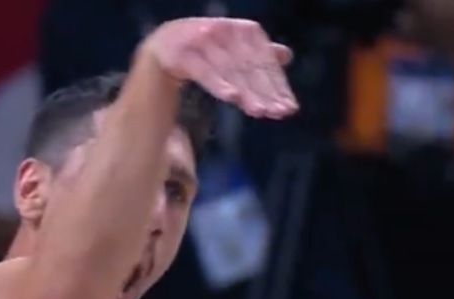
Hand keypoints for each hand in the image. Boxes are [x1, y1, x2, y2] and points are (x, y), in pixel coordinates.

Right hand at [143, 17, 297, 118]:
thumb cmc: (205, 49)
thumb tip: (286, 55)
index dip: (278, 85)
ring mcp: (202, 40)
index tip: (289, 108)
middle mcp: (226, 31)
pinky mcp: (182, 53)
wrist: (163, 44)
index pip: (266, 62)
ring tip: (260, 112)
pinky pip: (204, 71)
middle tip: (278, 113)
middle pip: (250, 68)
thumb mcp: (233, 48)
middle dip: (266, 92)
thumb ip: (257, 52)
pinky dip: (219, 84)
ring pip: (230, 71)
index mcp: (244, 30)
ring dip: (247, 92)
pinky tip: (233, 98)